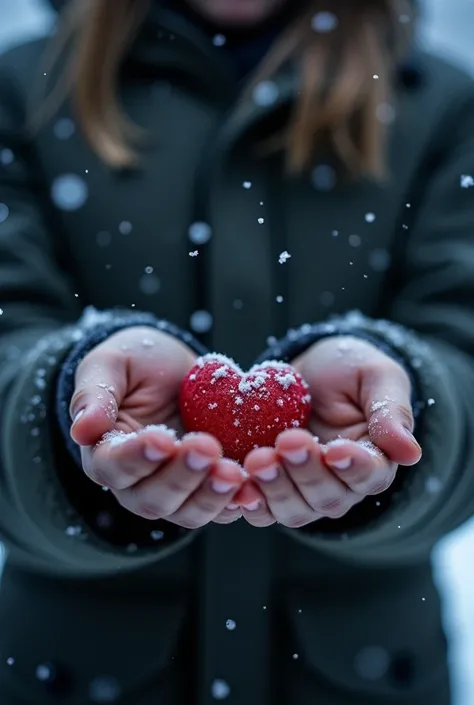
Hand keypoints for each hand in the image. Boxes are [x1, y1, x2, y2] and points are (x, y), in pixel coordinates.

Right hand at [70, 327, 243, 528]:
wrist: (174, 367)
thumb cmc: (135, 363)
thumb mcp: (110, 364)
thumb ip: (95, 394)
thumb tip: (82, 430)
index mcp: (105, 453)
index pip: (114, 467)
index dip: (137, 458)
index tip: (161, 439)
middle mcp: (136, 483)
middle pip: (153, 498)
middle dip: (182, 477)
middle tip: (207, 449)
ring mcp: (175, 490)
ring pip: (188, 511)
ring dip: (211, 496)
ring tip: (234, 472)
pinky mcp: (207, 487)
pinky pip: (221, 506)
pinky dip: (237, 501)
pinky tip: (254, 486)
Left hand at [234, 336, 421, 527]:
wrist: (309, 369)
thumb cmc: (349, 369)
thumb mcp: (376, 376)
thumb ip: (391, 412)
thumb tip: (410, 453)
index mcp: (373, 460)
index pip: (369, 475)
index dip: (354, 467)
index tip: (336, 449)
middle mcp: (340, 485)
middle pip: (327, 497)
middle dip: (306, 472)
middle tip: (287, 441)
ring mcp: (302, 491)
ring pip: (293, 509)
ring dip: (274, 488)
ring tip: (257, 459)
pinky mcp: (269, 487)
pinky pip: (259, 507)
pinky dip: (246, 500)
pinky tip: (234, 483)